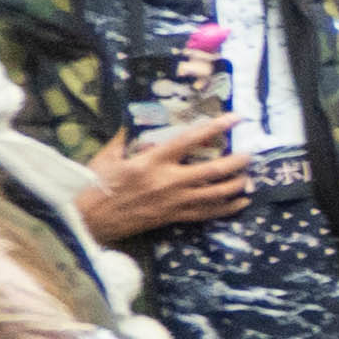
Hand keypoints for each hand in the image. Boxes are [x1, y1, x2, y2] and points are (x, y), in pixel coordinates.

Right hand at [84, 118, 241, 239]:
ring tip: (249, 177)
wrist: (87, 220)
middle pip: (212, 170)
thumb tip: (137, 121)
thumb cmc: (95, 186)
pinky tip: (242, 202)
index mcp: (151, 162)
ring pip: (215, 194)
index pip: (189, 140)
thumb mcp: (107, 157)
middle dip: (236, 162)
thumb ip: (126, 139)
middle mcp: (168, 181)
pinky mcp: (173, 217)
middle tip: (250, 154)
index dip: (214, 127)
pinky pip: (207, 213)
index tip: (234, 118)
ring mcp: (173, 202)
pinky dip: (227, 208)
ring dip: (237, 185)